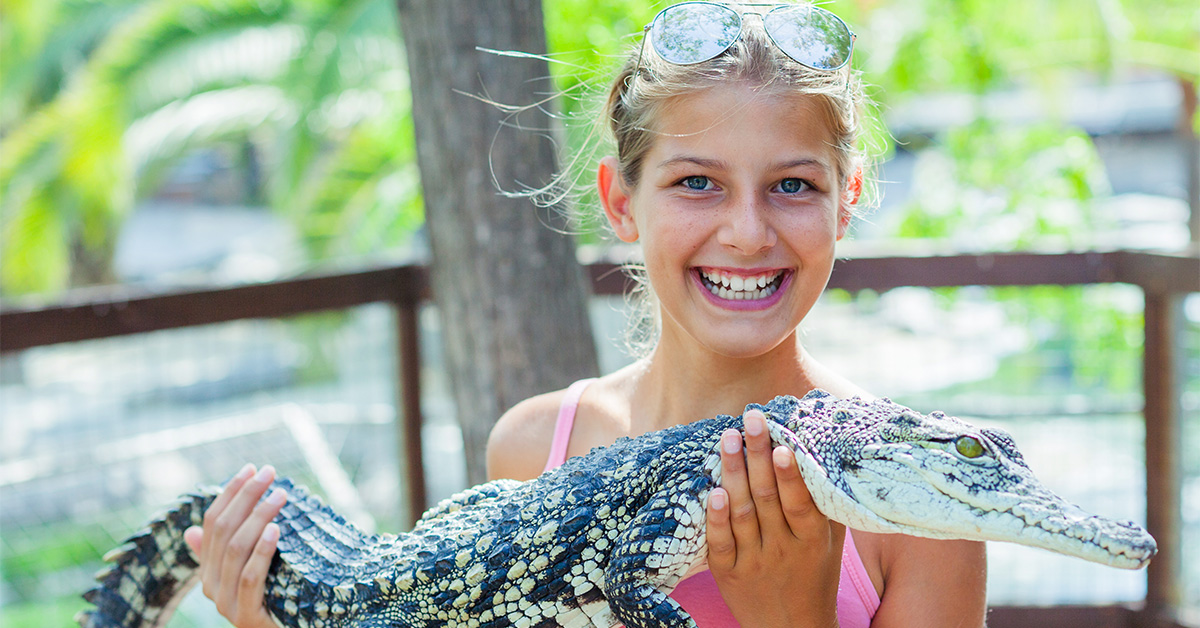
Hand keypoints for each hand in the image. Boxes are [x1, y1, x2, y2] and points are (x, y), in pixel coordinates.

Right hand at [183, 463, 285, 627]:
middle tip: (270, 473)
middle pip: (224, 531)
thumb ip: (225, 551)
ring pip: (236, 550)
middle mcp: (210, 586)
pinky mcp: (245, 616)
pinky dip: (262, 551)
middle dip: (246, 497)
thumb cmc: (274, 600)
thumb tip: (191, 530)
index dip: (231, 493)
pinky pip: (251, 578)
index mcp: (208, 570)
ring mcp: (226, 603)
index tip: (251, 468)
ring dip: (259, 517)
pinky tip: (276, 530)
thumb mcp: (250, 572)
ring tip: (280, 495)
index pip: (212, 523)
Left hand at [706, 410, 843, 627]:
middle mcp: (784, 549)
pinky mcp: (729, 574)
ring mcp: (755, 562)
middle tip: (750, 419)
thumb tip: (821, 450)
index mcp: (812, 540)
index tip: (783, 444)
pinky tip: (713, 491)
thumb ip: (825, 502)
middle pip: (767, 498)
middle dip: (758, 455)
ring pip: (742, 513)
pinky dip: (716, 518)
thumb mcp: (830, 542)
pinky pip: (721, 543)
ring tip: (727, 438)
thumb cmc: (814, 575)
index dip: (790, 474)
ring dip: (733, 473)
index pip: (800, 502)